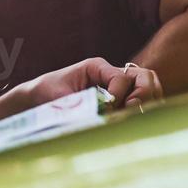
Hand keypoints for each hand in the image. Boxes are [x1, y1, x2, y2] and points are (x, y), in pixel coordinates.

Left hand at [0, 58, 162, 124]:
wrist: (38, 96)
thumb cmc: (47, 94)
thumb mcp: (61, 100)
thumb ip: (81, 108)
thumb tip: (102, 121)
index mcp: (96, 66)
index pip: (121, 77)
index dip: (119, 95)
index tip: (108, 109)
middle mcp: (111, 73)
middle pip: (145, 76)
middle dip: (144, 94)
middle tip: (131, 109)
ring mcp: (118, 85)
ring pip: (149, 85)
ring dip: (148, 101)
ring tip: (134, 116)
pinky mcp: (120, 98)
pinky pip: (143, 98)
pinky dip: (146, 107)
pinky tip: (135, 120)